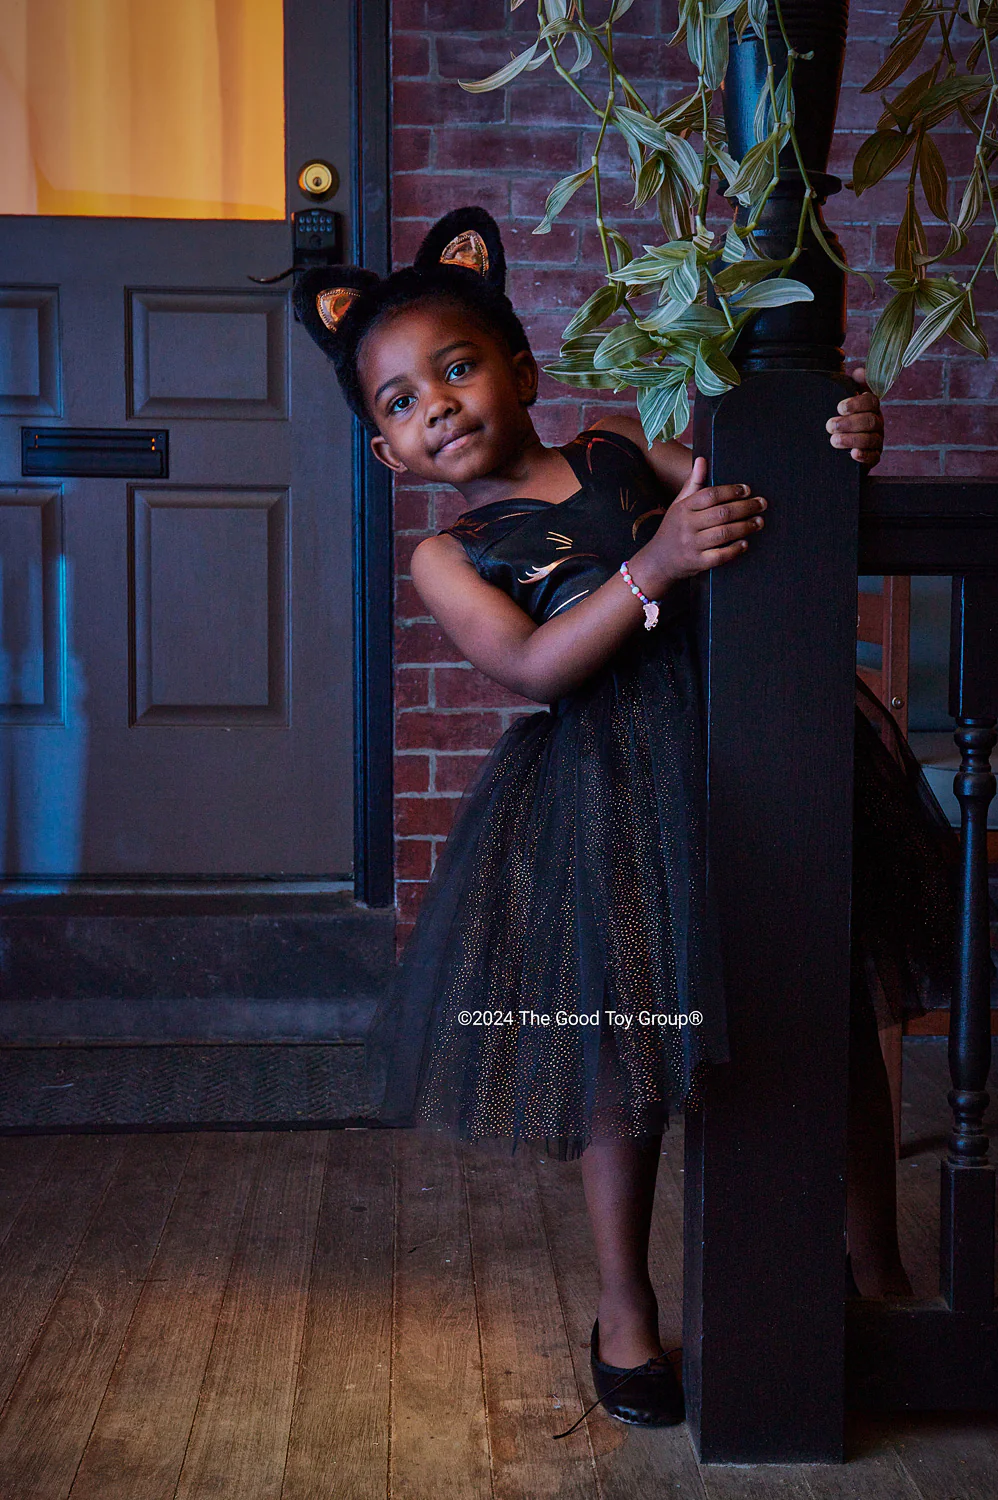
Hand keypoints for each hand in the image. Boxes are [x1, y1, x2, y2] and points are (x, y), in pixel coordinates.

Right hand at [635, 456, 766, 590]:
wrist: (659, 561)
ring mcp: (692, 545)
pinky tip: (746, 543)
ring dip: (745, 527)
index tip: (747, 489)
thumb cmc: (673, 529)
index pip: (710, 495)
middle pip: (721, 513)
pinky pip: (720, 556)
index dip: (731, 491)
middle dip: (745, 508)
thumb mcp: (679, 505)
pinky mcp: (697, 563)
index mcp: (683, 508)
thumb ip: (693, 483)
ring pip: (724, 533)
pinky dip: (735, 549)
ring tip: (759, 522)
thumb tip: (702, 459)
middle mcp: (687, 526)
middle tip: (762, 504)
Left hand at [826, 365, 882, 466]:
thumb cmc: (839, 419)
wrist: (833, 447)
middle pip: (870, 421)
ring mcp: (876, 440)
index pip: (871, 401)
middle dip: (849, 423)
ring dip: (852, 439)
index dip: (856, 403)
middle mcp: (876, 422)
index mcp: (870, 407)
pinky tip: (854, 454)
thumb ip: (850, 384)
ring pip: (871, 439)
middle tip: (830, 426)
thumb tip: (859, 372)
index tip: (839, 407)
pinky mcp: (873, 457)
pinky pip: (873, 457)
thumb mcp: (840, 399)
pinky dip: (864, 455)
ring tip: (834, 440)